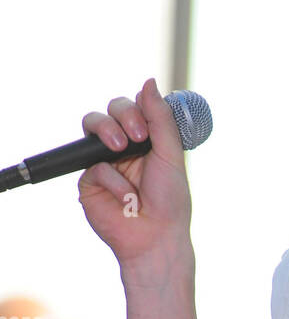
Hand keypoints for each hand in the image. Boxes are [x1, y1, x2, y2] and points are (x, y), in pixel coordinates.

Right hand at [78, 77, 192, 270]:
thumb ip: (159, 118)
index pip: (134, 108)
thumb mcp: (170, 154)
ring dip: (106, 131)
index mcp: (145, 141)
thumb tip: (149, 80)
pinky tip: (125, 198)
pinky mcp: (88, 181)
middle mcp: (122, 148)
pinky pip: (94, 166)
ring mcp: (103, 162)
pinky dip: (112, 180)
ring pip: (92, 126)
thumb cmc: (169, 201)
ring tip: (119, 149)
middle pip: (110, 111)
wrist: (156, 238)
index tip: (148, 127)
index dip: (137, 109)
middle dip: (121, 116)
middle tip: (135, 138)